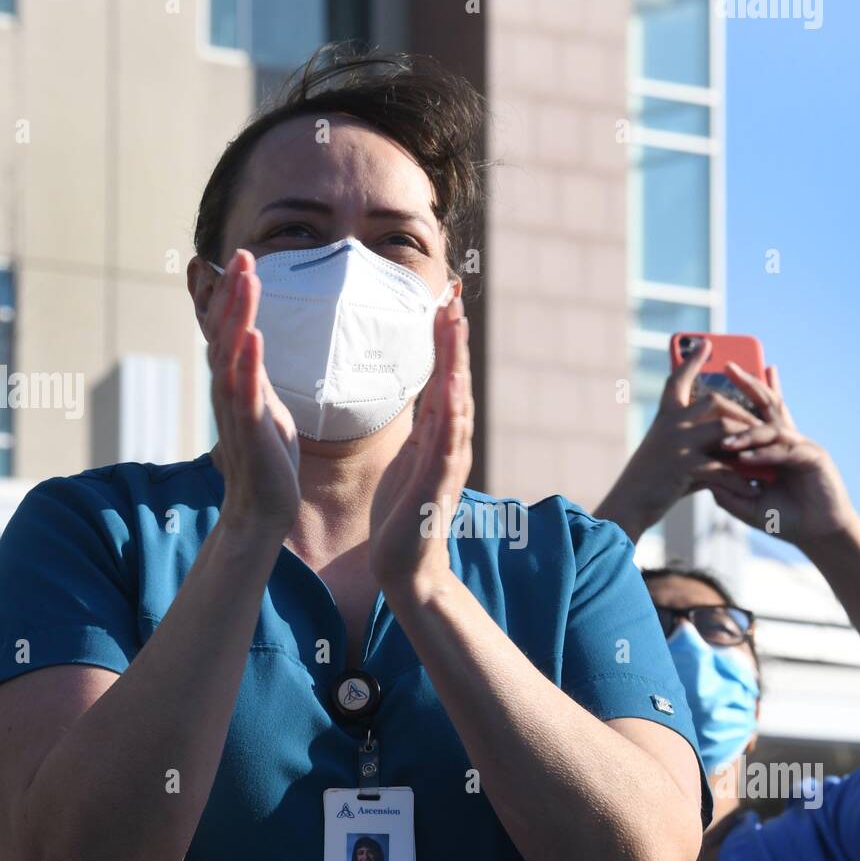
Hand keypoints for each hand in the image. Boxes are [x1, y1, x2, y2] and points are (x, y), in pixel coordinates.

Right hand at [205, 251, 299, 537]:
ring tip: (247, 280)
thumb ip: (258, 374)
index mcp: (235, 381)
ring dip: (239, 314)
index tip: (244, 258)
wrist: (263, 506)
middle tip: (243, 254)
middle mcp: (228, 388)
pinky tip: (256, 336)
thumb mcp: (265, 404)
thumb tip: (257, 343)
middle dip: (234, 292)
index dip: (235, 294)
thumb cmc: (267, 458)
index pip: (230, 328)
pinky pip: (246, 390)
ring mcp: (236, 406)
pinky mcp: (249, 428)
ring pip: (232, 351)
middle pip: (225, 330)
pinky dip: (250, 361)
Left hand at [368, 296, 472, 598]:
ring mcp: (447, 463)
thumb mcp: (409, 457)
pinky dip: (452, 415)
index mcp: (438, 433)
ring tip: (454, 327)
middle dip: (454, 337)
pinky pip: (447, 444)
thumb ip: (423, 425)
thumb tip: (427, 392)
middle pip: (455, 379)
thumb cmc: (403, 514)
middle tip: (453, 295)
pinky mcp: (437, 486)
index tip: (445, 297)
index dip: (445, 337)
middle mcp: (450, 442)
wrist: (406, 565)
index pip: (444, 375)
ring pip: (456, 402)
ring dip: (456, 363)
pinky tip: (452, 389)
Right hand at [596, 338, 765, 540]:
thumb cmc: (652, 480)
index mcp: (664, 416)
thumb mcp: (669, 451)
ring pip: (724, 427)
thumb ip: (696, 439)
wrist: (628, 504)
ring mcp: (676, 442)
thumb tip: (732, 438)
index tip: (705, 343)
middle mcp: (670, 423)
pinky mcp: (683, 465)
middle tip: (764, 425)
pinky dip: (741, 480)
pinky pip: (723, 467)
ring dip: (749, 440)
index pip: (678, 379)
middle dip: (743, 412)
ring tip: (767, 453)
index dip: (690, 359)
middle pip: (715, 401)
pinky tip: (755, 488)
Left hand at [705, 363, 857, 551]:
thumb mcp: (747, 504)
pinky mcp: (814, 458)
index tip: (721, 375)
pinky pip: (785, 451)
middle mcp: (788, 439)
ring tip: (724, 440)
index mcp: (773, 445)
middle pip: (768, 404)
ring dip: (747, 433)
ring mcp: (802, 445)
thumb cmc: (786, 518)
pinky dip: (764, 454)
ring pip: (772, 429)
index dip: (743, 391)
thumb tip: (701, 478)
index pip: (756, 412)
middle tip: (728, 366)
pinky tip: (746, 458)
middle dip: (748, 384)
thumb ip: (726, 490)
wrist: (818, 534)